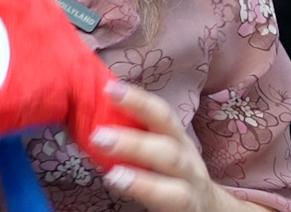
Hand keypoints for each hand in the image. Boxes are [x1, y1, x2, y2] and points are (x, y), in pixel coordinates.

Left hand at [93, 82, 245, 211]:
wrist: (207, 206)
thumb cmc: (169, 170)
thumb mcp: (158, 147)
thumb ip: (131, 133)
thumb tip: (83, 116)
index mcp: (177, 139)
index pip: (162, 115)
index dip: (138, 101)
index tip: (109, 89)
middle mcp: (187, 163)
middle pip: (169, 151)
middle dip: (134, 143)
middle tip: (99, 136)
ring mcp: (190, 190)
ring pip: (176, 189)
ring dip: (143, 182)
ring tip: (114, 177)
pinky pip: (172, 205)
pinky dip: (148, 197)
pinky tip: (123, 192)